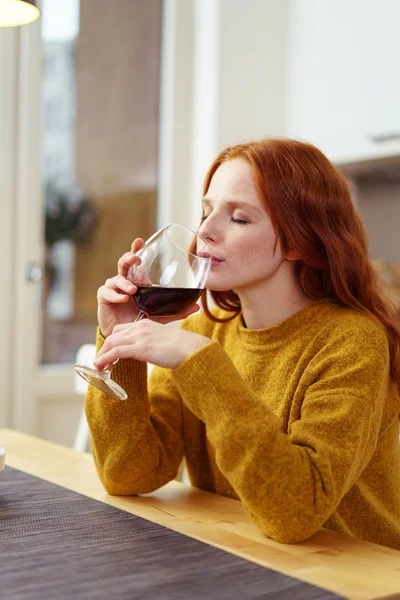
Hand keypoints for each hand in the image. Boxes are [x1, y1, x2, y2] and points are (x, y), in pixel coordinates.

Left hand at [93, 319, 210, 369]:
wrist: (191, 349)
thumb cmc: (183, 348)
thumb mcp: (164, 341)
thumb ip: (153, 343)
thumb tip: (150, 353)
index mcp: (147, 323)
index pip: (122, 330)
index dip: (113, 341)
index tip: (109, 353)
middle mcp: (141, 327)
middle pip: (114, 335)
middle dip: (105, 348)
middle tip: (100, 361)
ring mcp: (140, 337)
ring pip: (112, 343)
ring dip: (102, 355)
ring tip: (98, 366)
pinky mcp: (140, 348)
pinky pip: (116, 352)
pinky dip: (105, 358)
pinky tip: (100, 365)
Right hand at [97, 238, 200, 336]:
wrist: (125, 337)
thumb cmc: (140, 321)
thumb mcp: (160, 315)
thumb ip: (176, 311)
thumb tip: (197, 306)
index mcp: (136, 281)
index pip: (136, 262)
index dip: (136, 250)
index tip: (141, 241)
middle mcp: (124, 281)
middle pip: (123, 264)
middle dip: (128, 258)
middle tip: (135, 258)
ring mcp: (113, 288)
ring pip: (116, 278)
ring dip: (124, 282)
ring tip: (133, 290)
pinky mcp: (103, 298)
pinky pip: (107, 292)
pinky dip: (115, 295)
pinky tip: (123, 299)